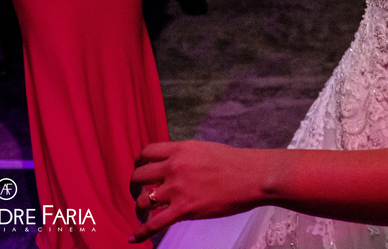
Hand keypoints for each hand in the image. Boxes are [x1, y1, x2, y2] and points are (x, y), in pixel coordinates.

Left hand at [130, 141, 266, 242]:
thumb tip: (173, 165)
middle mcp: (174, 167)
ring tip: (143, 214)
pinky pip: (154, 224)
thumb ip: (185, 155)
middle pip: (138, 176)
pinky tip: (134, 238)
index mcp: (181, 149)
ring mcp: (178, 188)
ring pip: (143, 200)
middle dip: (134, 187)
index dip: (138, 163)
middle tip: (140, 194)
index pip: (146, 152)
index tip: (140, 171)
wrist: (253, 176)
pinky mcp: (184, 209)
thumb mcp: (205, 149)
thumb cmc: (235, 163)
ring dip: (139, 209)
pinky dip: (141, 232)